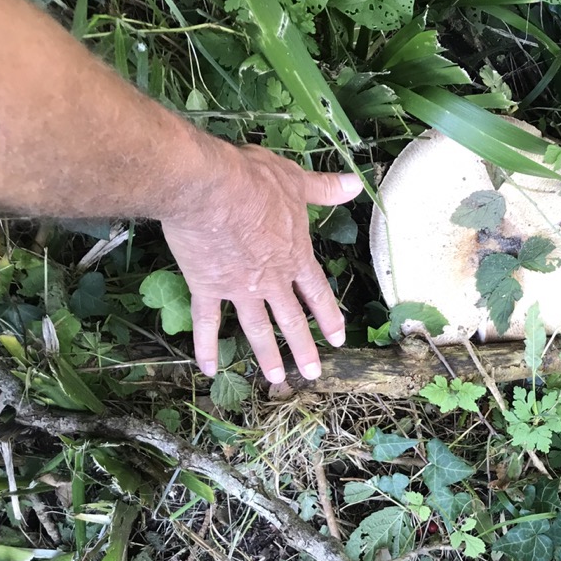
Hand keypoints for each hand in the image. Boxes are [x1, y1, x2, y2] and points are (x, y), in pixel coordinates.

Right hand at [161, 143, 362, 382]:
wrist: (210, 188)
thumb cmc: (254, 181)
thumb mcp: (294, 181)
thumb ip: (323, 189)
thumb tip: (354, 184)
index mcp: (295, 256)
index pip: (317, 293)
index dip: (329, 316)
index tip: (338, 339)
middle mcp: (272, 280)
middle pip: (291, 319)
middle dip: (303, 348)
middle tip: (313, 374)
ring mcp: (240, 288)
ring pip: (257, 328)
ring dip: (267, 355)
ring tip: (275, 379)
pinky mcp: (207, 287)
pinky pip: (207, 322)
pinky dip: (207, 346)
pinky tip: (209, 369)